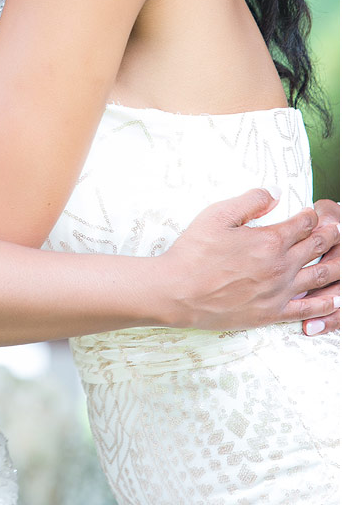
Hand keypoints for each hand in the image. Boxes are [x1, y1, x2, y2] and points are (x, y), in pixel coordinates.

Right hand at [162, 188, 339, 330]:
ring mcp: (279, 292)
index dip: (311, 215)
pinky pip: (308, 308)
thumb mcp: (218, 215)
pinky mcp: (272, 313)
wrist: (178, 291)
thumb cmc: (194, 251)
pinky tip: (335, 298)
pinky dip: (326, 303)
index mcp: (269, 240)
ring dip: (336, 264)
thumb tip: (275, 191)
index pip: (303, 224)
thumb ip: (250, 201)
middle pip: (317, 247)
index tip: (314, 211)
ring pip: (320, 276)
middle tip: (336, 228)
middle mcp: (281, 266)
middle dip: (330, 235)